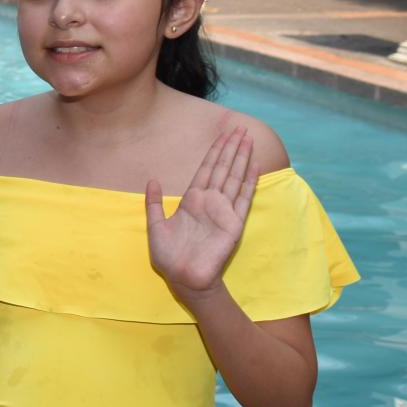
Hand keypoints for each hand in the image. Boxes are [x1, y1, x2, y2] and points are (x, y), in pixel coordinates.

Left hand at [147, 128, 256, 300]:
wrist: (183, 278)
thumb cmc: (169, 256)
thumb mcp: (155, 226)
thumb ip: (153, 203)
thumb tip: (152, 180)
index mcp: (192, 200)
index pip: (206, 169)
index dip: (215, 152)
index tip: (223, 135)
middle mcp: (210, 202)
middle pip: (223, 168)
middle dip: (231, 148)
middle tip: (240, 128)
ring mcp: (223, 211)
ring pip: (234, 178)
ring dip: (241, 159)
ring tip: (248, 140)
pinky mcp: (234, 223)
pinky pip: (243, 199)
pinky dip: (249, 182)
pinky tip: (254, 166)